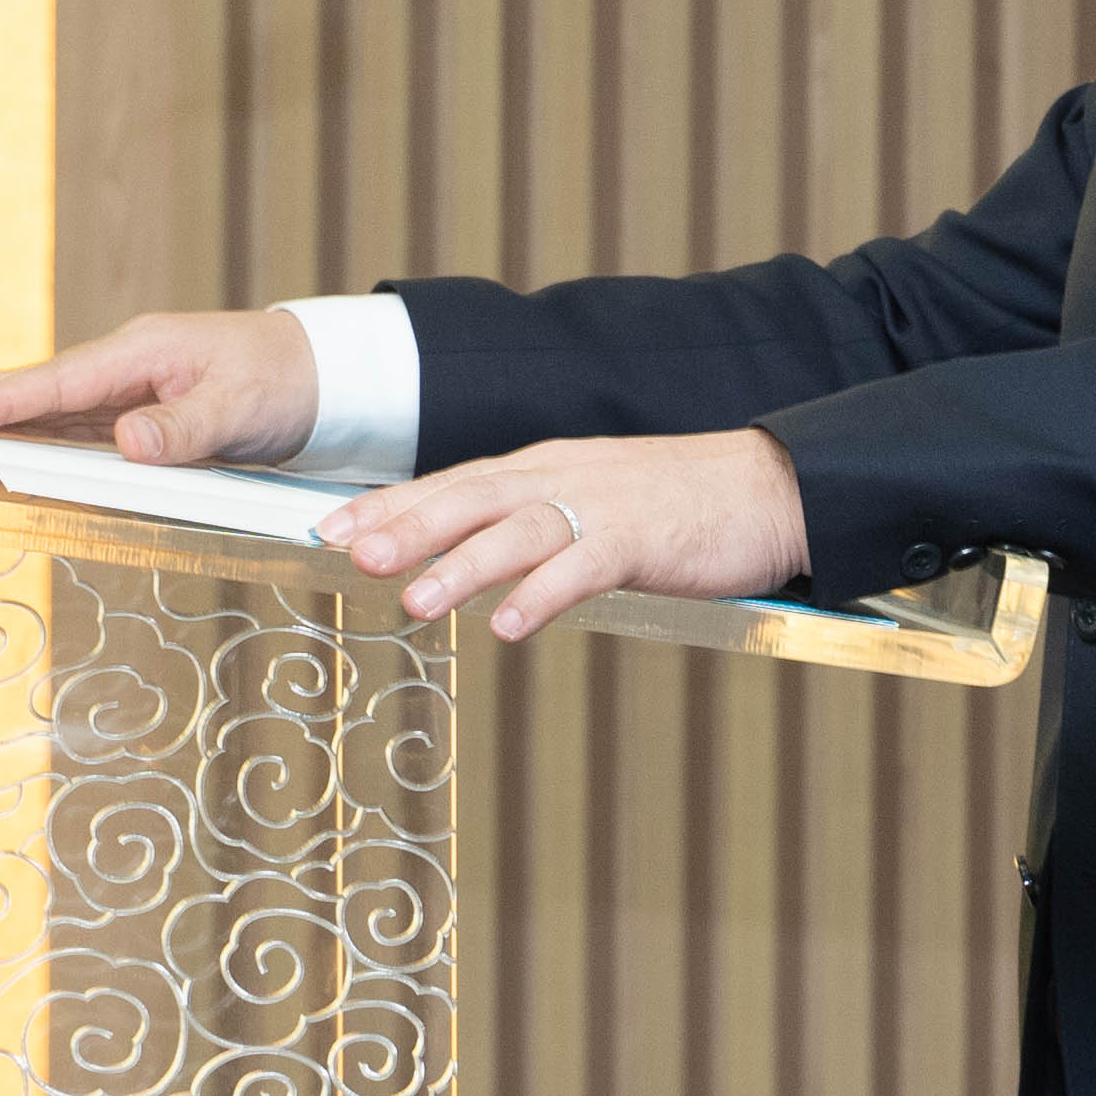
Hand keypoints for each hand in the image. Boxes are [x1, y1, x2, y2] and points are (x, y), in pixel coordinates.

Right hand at [0, 309, 318, 469]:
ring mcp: (119, 393)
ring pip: (33, 412)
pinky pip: (61, 432)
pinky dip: (15, 442)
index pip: (52, 384)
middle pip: (24, 390)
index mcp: (139, 354)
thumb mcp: (243, 406)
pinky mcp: (128, 417)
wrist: (321, 373)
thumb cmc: (285, 380)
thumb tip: (127, 443)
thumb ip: (185, 428)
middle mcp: (118, 369)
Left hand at [337, 429, 809, 642]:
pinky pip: (583, 567)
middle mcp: (561, 479)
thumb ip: (532, 522)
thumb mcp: (589, 500)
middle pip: (470, 499)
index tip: (330, 528)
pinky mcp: (641, 539)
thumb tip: (468, 554)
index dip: (391, 505)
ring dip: (461, 566)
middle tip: (348, 553)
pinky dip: (543, 594)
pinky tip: (510, 626)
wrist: (766, 486)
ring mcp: (600, 507)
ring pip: (516, 532)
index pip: (453, 484)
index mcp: (544, 470)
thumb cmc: (675, 502)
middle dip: (406, 526)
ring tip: (413, 602)